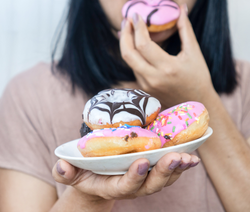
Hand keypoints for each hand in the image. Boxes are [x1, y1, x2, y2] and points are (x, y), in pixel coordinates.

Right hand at [52, 153, 199, 200]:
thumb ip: (66, 173)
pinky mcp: (152, 171)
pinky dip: (180, 163)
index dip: (134, 177)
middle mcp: (132, 186)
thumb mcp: (73, 174)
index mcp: (112, 187)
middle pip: (151, 185)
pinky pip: (169, 170)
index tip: (141, 162)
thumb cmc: (86, 174)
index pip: (125, 186)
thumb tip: (61, 167)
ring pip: (164, 179)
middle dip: (164, 172)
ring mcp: (145, 179)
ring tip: (189, 157)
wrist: (100, 178)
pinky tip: (190, 153)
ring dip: (178, 168)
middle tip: (175, 158)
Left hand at [119, 5, 214, 107]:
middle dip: (125, 34)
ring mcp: (146, 86)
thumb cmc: (198, 78)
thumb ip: (185, 29)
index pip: (143, 44)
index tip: (137, 15)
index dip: (137, 27)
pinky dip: (132, 55)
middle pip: (128, 54)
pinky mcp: (144, 89)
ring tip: (129, 29)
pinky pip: (133, 68)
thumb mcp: (194, 53)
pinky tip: (134, 45)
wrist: (196, 103)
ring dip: (126, 44)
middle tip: (127, 20)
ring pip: (129, 61)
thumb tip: (181, 8)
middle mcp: (153, 78)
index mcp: (167, 68)